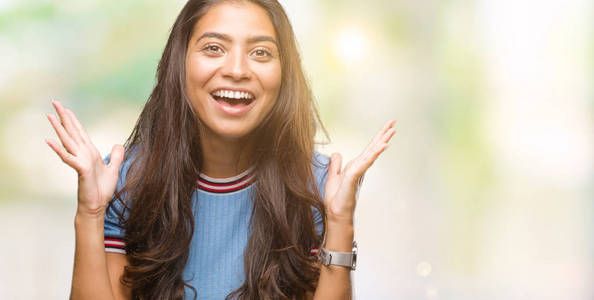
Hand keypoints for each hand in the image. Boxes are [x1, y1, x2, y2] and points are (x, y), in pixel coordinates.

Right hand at [45, 100, 124, 217]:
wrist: (98, 205)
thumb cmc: (102, 189)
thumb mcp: (113, 169)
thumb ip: (116, 157)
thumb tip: (118, 145)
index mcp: (90, 152)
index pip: (80, 132)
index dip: (73, 120)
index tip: (66, 108)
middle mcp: (83, 154)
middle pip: (72, 132)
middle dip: (64, 117)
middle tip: (55, 102)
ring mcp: (80, 161)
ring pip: (68, 141)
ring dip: (58, 128)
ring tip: (49, 115)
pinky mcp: (80, 170)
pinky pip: (68, 158)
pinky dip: (59, 149)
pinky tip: (49, 141)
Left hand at [323, 120, 396, 225]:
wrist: (336, 214)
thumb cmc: (336, 199)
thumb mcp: (333, 177)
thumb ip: (335, 165)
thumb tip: (337, 154)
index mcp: (356, 166)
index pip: (368, 148)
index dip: (377, 137)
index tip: (387, 126)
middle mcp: (360, 167)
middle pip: (373, 147)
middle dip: (383, 134)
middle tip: (394, 122)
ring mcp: (358, 172)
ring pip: (372, 153)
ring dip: (382, 141)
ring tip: (392, 131)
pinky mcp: (354, 177)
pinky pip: (364, 163)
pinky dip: (373, 154)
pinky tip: (381, 146)